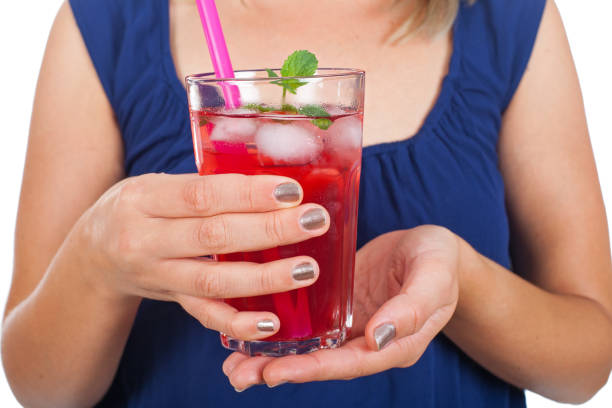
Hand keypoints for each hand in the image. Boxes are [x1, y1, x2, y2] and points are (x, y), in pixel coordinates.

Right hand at [72, 173, 328, 340]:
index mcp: (144, 198)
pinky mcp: (168, 300)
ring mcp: (156, 275)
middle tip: (315, 222)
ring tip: (307, 269)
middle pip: (214, 236)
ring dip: (265, 278)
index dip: (249, 194)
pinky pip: (203, 314)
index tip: (292, 191)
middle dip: (270, 231)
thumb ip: (201, 185)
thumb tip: (269, 181)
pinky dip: (237, 322)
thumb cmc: (136, 208)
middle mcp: (144, 239)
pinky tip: (271, 322)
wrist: (91, 255)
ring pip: (213, 280)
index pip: (202, 195)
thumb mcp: (155, 185)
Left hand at [222, 225, 459, 389]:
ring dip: (271, 357)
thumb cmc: (439, 261)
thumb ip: (411, 308)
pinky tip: (250, 329)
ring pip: (308, 347)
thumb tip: (378, 339)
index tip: (274, 373)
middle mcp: (367, 341)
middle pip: (321, 363)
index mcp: (394, 343)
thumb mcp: (433, 277)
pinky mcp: (337, 306)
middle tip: (238, 375)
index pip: (349, 363)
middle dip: (280, 370)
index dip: (312, 370)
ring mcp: (350, 325)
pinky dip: (279, 330)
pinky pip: (307, 323)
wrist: (432, 249)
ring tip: (233, 365)